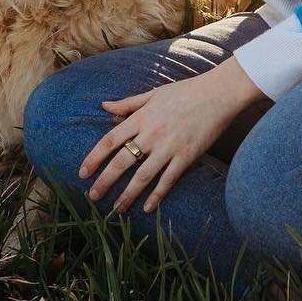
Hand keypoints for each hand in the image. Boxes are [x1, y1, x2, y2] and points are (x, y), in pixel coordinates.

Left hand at [80, 58, 266, 215]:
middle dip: (105, 182)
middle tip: (92, 197)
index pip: (109, 140)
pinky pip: (167, 180)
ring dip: (127, 195)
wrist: (219, 93)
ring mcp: (169, 147)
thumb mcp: (153, 94)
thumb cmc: (186, 91)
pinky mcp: (186, 156)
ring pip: (142, 176)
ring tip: (116, 209)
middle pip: (122, 162)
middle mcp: (151, 134)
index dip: (94, 158)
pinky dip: (156, 196)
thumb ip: (128, 103)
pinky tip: (146, 208)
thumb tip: (104, 106)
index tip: (82, 173)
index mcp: (141, 117)